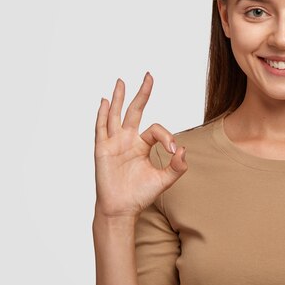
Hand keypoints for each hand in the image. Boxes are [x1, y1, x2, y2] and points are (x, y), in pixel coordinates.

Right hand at [93, 72, 187, 219]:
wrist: (122, 209)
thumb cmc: (140, 194)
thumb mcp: (164, 179)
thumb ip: (177, 166)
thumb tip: (183, 150)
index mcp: (142, 145)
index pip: (155, 129)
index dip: (166, 136)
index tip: (172, 150)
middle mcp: (128, 140)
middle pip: (135, 110)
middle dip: (142, 93)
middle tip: (149, 75)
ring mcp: (114, 143)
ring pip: (116, 115)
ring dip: (119, 98)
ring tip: (121, 81)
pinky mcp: (102, 150)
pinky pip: (101, 129)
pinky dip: (102, 115)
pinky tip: (104, 101)